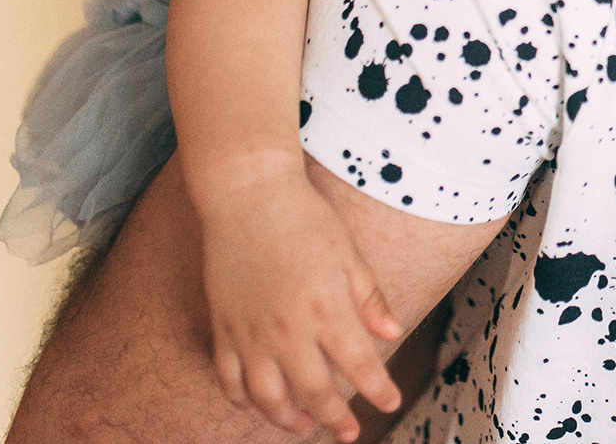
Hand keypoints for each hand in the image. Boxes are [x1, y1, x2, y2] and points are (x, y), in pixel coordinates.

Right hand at [196, 167, 404, 440]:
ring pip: (267, 397)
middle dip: (335, 418)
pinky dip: (243, 400)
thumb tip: (393, 334)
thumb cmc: (306, 218)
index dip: (377, 391)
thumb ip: (370, 298)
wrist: (247, 195)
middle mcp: (287, 330)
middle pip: (314, 392)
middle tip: (349, 433)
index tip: (390, 404)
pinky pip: (229, 379)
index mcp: (326, 309)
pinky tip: (259, 405)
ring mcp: (250, 333)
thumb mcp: (350, 254)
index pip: (359, 366)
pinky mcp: (222, 328)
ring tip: (305, 426)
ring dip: (288, 419)